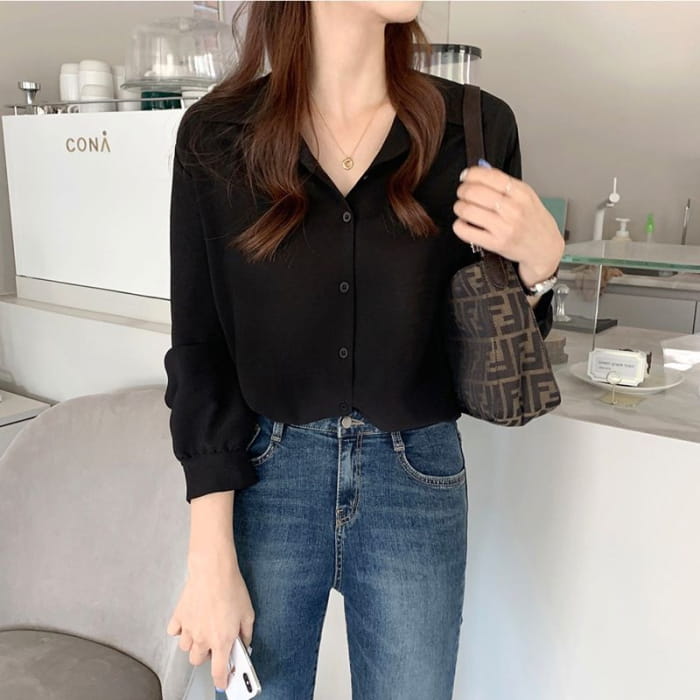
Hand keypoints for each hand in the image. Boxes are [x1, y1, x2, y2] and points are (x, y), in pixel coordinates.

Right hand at [166, 555, 254, 691]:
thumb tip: (245, 643)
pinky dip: (180, 629)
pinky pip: (174, 631)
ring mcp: (188, 629)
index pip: (218, 672)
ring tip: (202, 628)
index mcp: (221, 641)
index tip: (223, 683)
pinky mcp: (178, 617)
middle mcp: (202, 639)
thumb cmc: (232, 589)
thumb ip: (246, 633)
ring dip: (193, 642)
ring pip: (185, 648)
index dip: (221, 680)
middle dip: (206, 655)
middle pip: (198, 661)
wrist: (213, 571)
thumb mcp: (248, 613)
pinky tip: (190, 620)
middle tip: (215, 641)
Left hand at [452, 160, 563, 284]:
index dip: (471, 174)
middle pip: (474, 192)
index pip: (489, 176)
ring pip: (467, 210)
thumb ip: (505, 182)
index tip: (466, 176)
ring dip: (459, 208)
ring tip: (462, 209)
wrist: (545, 247)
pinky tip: (464, 223)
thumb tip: (481, 170)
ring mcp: (504, 227)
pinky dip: (459, 225)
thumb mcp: (526, 196)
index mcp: (521, 193)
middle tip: (462, 194)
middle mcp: (513, 209)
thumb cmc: (534, 221)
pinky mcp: (495, 243)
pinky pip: (466, 231)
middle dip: (462, 191)